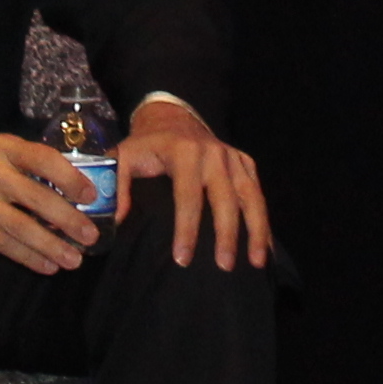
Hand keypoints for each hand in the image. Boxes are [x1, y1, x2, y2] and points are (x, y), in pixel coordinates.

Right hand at [0, 135, 102, 275]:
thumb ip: (31, 169)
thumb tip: (79, 197)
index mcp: (2, 147)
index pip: (42, 159)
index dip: (70, 177)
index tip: (91, 195)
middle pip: (36, 197)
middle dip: (67, 219)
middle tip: (91, 235)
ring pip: (21, 227)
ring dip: (51, 246)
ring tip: (74, 259)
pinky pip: (4, 245)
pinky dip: (29, 257)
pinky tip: (48, 265)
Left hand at [116, 94, 272, 270]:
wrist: (172, 117)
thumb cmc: (147, 145)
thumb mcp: (124, 157)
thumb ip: (118, 186)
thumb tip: (117, 221)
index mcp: (184, 153)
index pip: (188, 196)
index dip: (186, 228)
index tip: (183, 259)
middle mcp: (214, 154)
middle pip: (225, 199)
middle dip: (226, 234)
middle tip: (224, 266)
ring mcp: (233, 158)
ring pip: (251, 196)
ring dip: (256, 230)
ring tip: (257, 262)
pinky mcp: (246, 162)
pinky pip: (258, 194)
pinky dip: (263, 221)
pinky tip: (265, 248)